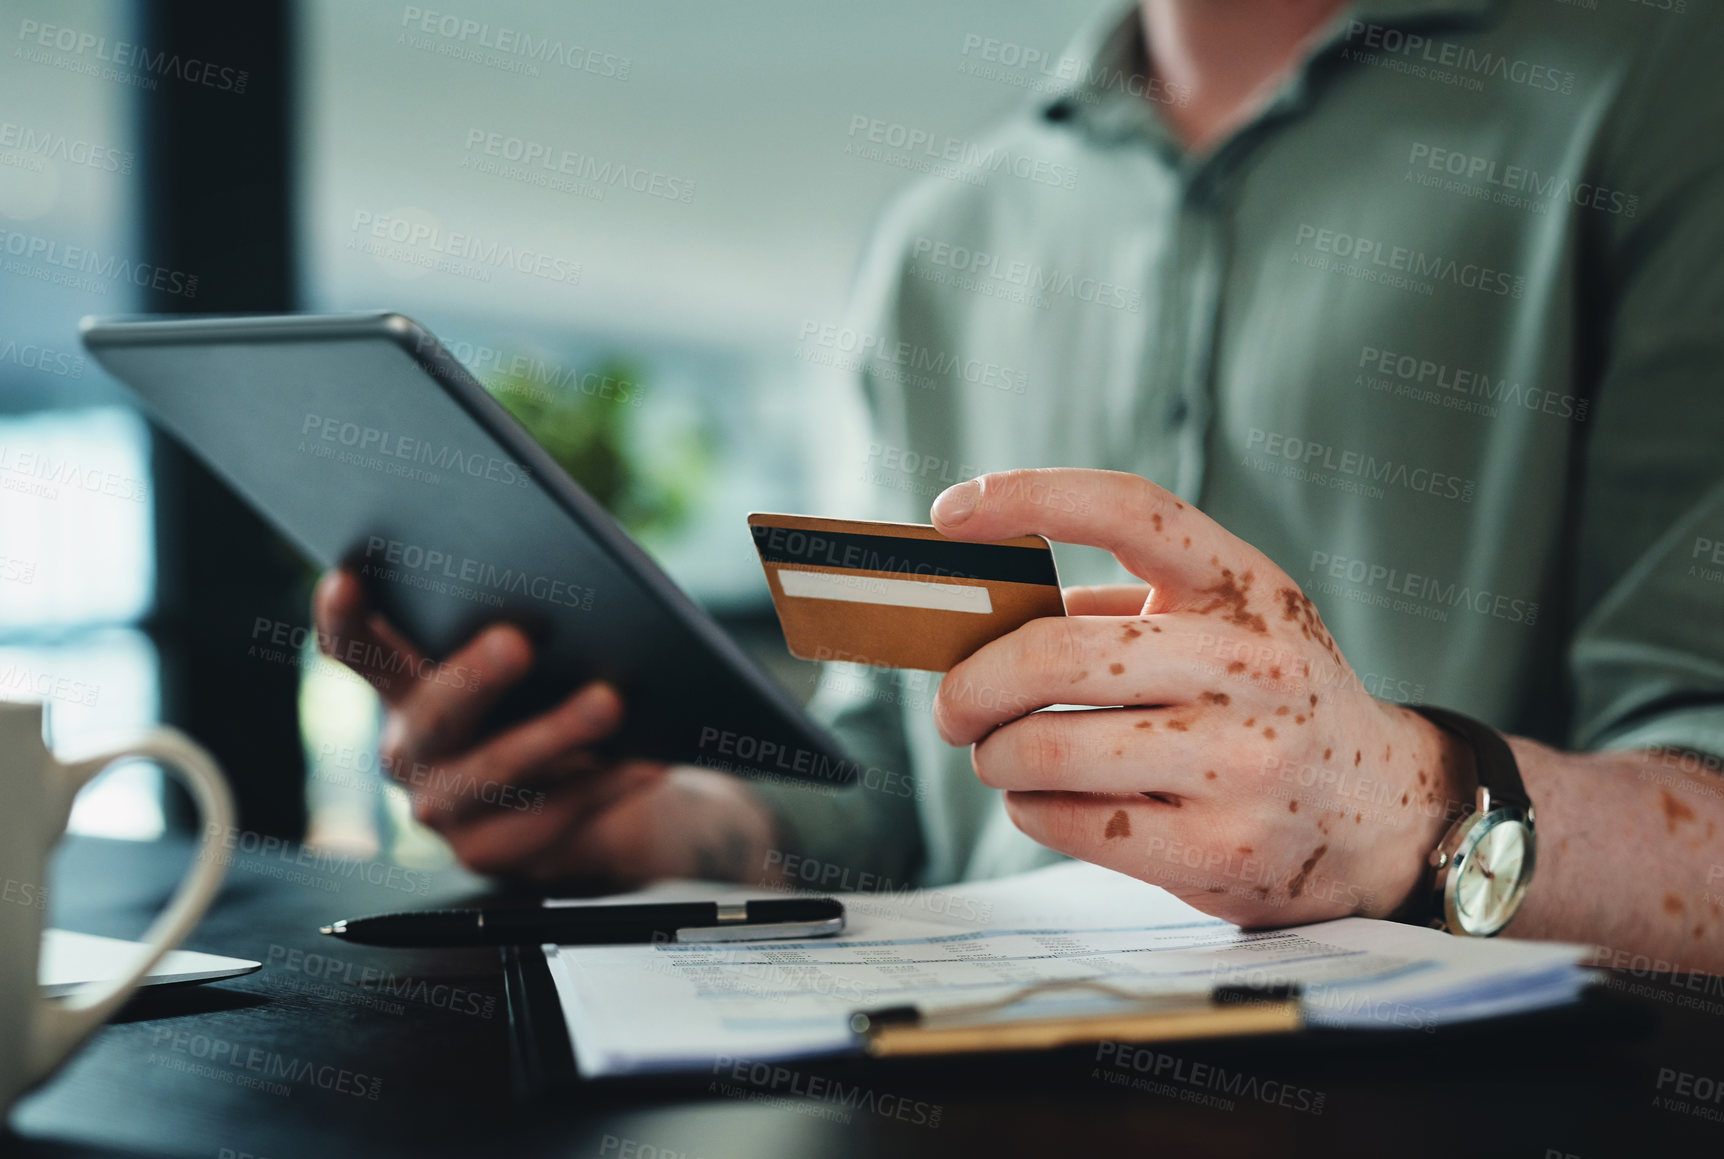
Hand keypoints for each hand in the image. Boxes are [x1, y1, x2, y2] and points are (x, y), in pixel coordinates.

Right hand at [311, 569, 672, 881]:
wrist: (593, 788)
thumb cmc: (553, 693)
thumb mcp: (528, 657)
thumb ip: (516, 623)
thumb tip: (562, 577)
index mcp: (404, 686)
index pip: (356, 650)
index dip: (344, 619)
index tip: (346, 578)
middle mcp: (409, 748)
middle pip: (431, 714)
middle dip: (472, 677)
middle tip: (517, 642)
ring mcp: (440, 806)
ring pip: (492, 773)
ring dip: (552, 735)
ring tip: (608, 703)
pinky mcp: (484, 851)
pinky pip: (546, 818)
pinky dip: (601, 786)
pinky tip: (642, 760)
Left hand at [929, 469, 1471, 925]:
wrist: (1384, 811)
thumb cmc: (1271, 702)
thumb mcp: (1226, 622)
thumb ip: (1118, 612)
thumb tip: (981, 614)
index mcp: (1245, 585)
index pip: (1131, 509)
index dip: (1030, 497)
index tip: (952, 514)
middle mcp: (1251, 666)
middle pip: (1055, 655)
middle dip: (970, 685)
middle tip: (952, 705)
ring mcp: (1241, 764)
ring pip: (1045, 750)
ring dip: (994, 756)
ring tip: (1000, 755)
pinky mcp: (1217, 850)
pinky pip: (1066, 823)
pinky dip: (1030, 809)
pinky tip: (1047, 800)